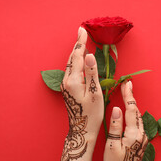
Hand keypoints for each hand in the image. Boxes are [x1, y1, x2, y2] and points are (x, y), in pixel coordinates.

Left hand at [58, 27, 103, 160]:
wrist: (81, 130)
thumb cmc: (91, 114)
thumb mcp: (95, 93)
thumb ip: (92, 73)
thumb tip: (89, 55)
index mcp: (73, 80)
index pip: (77, 56)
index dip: (81, 43)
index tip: (83, 30)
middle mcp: (66, 81)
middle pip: (71, 58)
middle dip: (77, 45)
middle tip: (81, 32)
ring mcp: (65, 86)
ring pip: (70, 64)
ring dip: (75, 52)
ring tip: (81, 42)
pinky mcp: (67, 89)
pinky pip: (70, 70)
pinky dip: (75, 61)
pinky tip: (79, 60)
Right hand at [104, 81, 146, 160]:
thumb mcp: (112, 147)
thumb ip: (115, 127)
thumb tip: (116, 109)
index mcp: (134, 134)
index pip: (131, 110)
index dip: (128, 96)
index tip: (126, 83)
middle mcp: (142, 134)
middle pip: (137, 111)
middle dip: (131, 97)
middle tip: (127, 84)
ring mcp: (143, 138)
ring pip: (138, 117)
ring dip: (133, 105)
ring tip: (127, 94)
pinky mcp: (141, 142)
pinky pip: (138, 123)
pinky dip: (133, 113)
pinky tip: (129, 111)